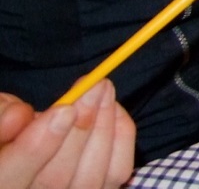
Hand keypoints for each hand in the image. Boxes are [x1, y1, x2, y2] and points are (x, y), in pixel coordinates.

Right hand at [0, 81, 134, 188]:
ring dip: (103, 127)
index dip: (35, 147)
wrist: (29, 151)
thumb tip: (19, 116)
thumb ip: (2, 117)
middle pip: (54, 180)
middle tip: (95, 86)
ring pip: (89, 179)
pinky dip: (120, 136)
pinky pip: (116, 172)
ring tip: (103, 89)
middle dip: (80, 129)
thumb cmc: (9, 133)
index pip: (9, 179)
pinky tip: (112, 109)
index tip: (63, 110)